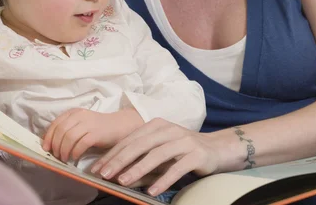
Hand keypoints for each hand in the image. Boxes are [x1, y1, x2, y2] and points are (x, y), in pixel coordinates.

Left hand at [42, 108, 143, 162]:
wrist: (120, 126)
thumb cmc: (98, 128)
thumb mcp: (81, 124)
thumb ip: (68, 129)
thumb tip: (51, 143)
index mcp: (74, 112)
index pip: (56, 123)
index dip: (49, 137)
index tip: (46, 148)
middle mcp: (80, 115)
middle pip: (61, 130)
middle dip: (55, 145)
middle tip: (56, 156)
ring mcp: (89, 123)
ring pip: (69, 137)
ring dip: (64, 150)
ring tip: (64, 158)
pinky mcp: (97, 133)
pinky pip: (81, 143)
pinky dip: (75, 152)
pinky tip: (74, 157)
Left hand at [90, 118, 220, 195]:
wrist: (218, 149)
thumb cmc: (184, 151)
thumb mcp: (160, 152)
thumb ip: (141, 160)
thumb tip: (117, 174)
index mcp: (156, 125)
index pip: (130, 140)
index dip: (113, 154)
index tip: (97, 168)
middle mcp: (169, 130)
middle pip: (140, 145)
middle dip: (119, 160)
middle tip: (104, 174)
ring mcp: (184, 141)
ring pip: (156, 155)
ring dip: (138, 169)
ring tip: (122, 182)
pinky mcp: (197, 154)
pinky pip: (177, 168)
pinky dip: (163, 179)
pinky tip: (152, 191)